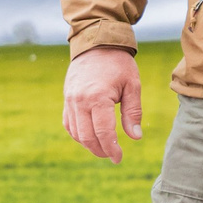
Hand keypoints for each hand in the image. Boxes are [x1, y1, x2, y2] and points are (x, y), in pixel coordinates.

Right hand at [63, 48, 144, 163]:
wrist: (96, 44)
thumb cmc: (118, 64)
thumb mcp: (133, 85)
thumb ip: (133, 112)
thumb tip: (135, 137)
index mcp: (98, 97)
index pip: (103, 132)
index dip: (111, 148)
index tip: (119, 158)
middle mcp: (80, 101)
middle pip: (87, 136)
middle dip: (100, 150)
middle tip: (113, 156)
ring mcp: (70, 100)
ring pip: (75, 132)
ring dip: (89, 145)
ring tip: (104, 149)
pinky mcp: (66, 99)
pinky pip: (69, 124)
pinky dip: (78, 135)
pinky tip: (90, 138)